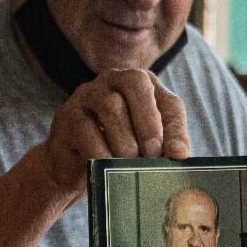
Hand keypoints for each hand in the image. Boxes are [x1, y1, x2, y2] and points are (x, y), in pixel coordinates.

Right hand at [43, 68, 189, 199]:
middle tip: (152, 154)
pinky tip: (106, 166)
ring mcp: (88, 95)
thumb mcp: (141, 147)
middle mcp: (114, 80)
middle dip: (148, 122)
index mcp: (143, 87)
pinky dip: (100, 151)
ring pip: (111, 106)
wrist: (70, 165)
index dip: (176, 128)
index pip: (168, 102)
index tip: (179, 155)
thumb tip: (178, 155)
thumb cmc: (113, 152)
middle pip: (135, 84)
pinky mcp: (67, 115)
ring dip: (125, 140)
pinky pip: (85, 129)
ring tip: (129, 162)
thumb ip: (160, 146)